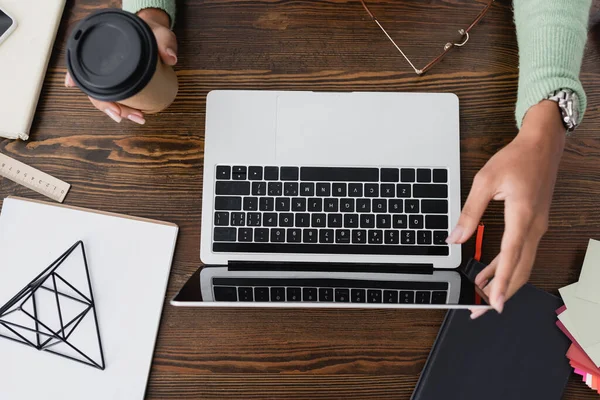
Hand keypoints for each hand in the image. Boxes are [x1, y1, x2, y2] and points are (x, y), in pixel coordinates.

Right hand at [65, 8, 177, 124]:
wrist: (153, 32)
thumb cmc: (152, 31)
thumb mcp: (159, 33)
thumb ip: (165, 41)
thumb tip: (170, 58)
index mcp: (103, 49)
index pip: (83, 67)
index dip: (82, 83)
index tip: (103, 102)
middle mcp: (102, 64)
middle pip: (96, 90)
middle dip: (110, 107)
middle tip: (127, 115)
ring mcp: (111, 75)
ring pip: (105, 97)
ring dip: (119, 111)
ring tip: (138, 118)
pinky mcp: (121, 82)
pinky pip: (116, 97)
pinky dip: (123, 108)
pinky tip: (136, 116)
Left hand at [447, 100, 565, 317]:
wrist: (542, 145)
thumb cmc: (516, 159)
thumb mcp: (485, 181)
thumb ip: (470, 212)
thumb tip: (455, 238)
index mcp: (522, 216)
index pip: (511, 257)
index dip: (502, 282)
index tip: (495, 303)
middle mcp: (534, 227)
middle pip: (520, 269)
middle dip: (501, 293)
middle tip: (482, 311)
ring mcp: (536, 227)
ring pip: (521, 264)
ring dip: (503, 283)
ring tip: (482, 297)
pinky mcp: (532, 225)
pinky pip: (520, 253)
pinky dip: (505, 267)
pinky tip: (489, 275)